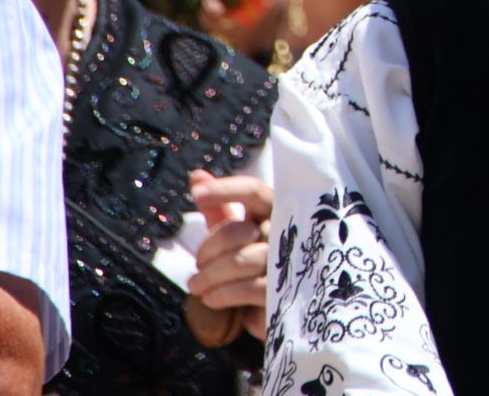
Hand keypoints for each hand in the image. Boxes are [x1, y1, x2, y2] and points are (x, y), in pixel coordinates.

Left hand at [187, 170, 272, 340]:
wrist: (278, 313)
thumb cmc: (256, 270)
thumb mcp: (236, 238)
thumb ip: (219, 209)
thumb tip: (197, 175)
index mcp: (276, 213)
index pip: (254, 192)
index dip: (227, 190)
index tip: (198, 193)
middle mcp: (288, 232)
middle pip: (238, 231)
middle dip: (208, 250)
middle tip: (197, 267)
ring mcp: (290, 262)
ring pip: (241, 261)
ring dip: (210, 277)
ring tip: (198, 287)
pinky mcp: (288, 291)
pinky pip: (248, 288)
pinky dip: (222, 294)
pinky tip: (212, 299)